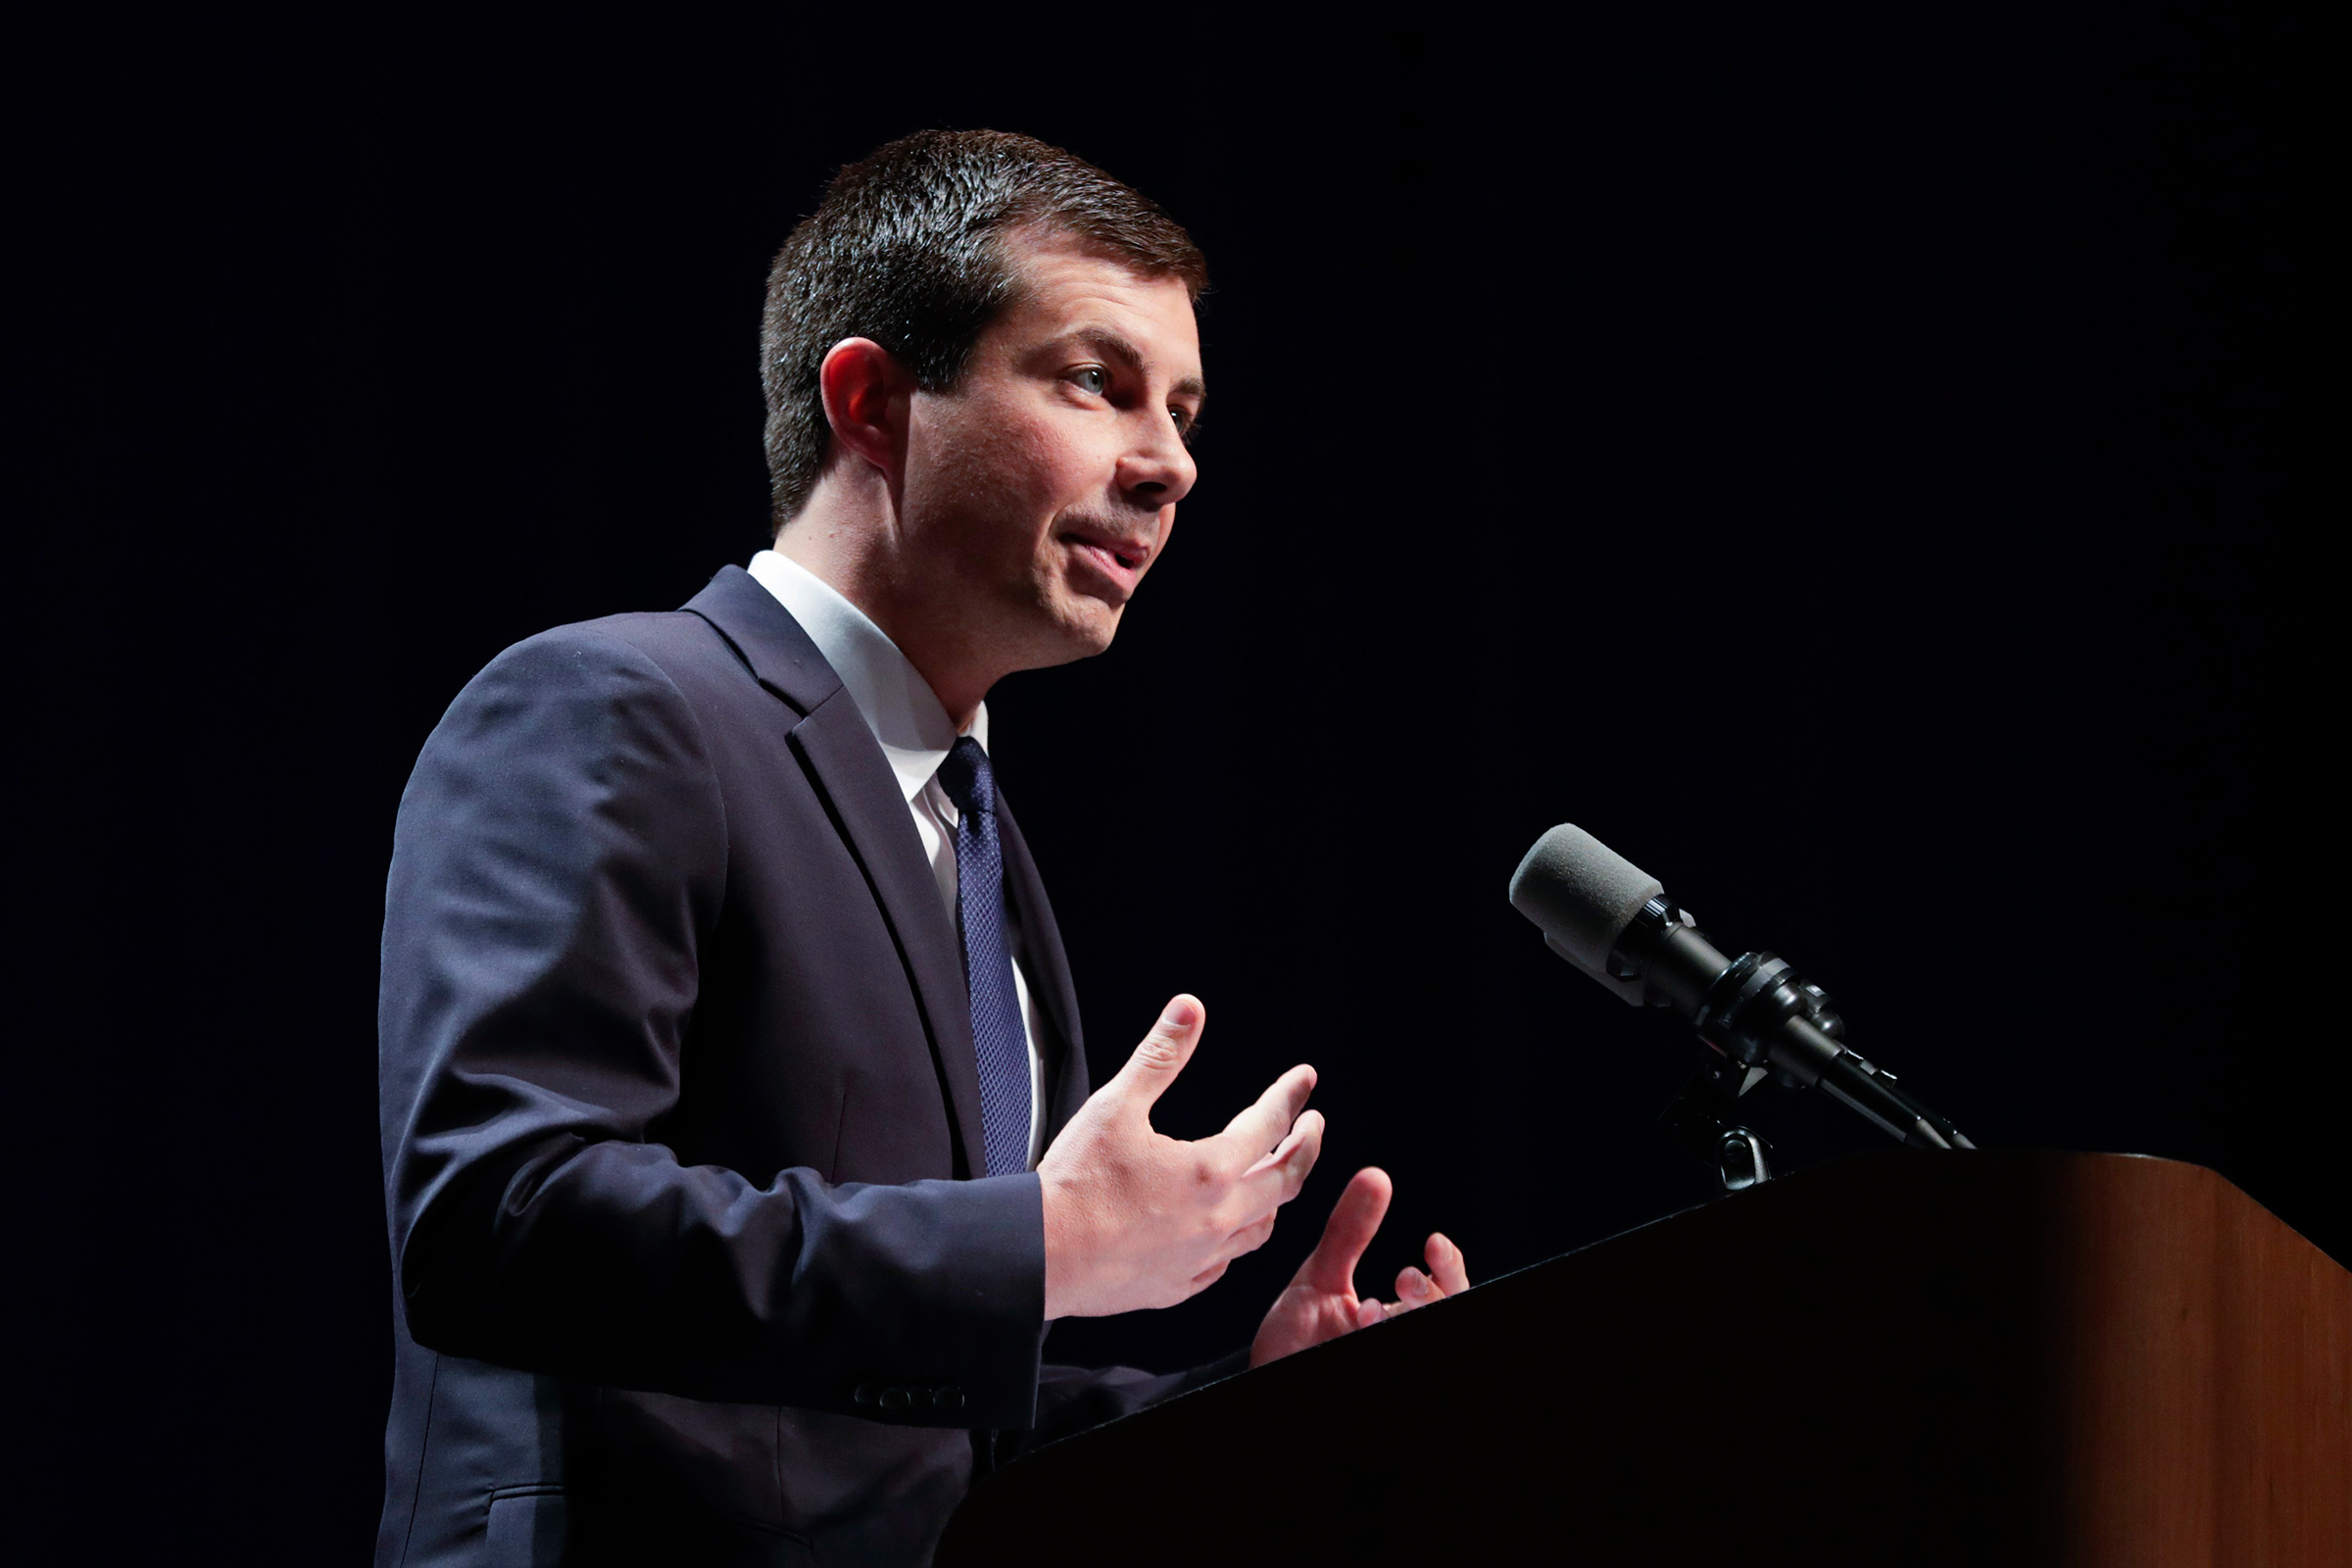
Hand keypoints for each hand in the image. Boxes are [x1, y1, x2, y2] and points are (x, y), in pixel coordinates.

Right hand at [1038, 995, 1323, 1318]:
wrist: (1037, 1255)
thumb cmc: (1074, 1186)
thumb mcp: (1116, 1105)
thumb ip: (1160, 1056)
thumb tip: (1189, 1011)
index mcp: (1210, 1172)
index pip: (1268, 1125)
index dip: (1289, 1096)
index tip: (1303, 1080)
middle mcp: (1216, 1219)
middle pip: (1284, 1181)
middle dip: (1304, 1148)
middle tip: (1310, 1126)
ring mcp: (1199, 1258)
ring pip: (1261, 1229)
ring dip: (1275, 1196)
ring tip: (1275, 1176)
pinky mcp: (1175, 1285)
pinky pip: (1225, 1264)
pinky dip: (1237, 1240)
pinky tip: (1227, 1232)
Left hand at [1248, 1167, 1468, 1366]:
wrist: (1259, 1380)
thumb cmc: (1293, 1341)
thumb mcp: (1320, 1278)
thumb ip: (1348, 1233)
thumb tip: (1375, 1176)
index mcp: (1396, 1313)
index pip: (1445, 1288)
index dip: (1449, 1266)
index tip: (1432, 1242)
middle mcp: (1396, 1333)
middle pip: (1447, 1310)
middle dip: (1433, 1295)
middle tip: (1404, 1280)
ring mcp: (1383, 1351)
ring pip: (1422, 1332)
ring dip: (1406, 1318)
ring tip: (1369, 1311)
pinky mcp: (1364, 1368)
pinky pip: (1391, 1351)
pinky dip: (1381, 1336)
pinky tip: (1357, 1328)